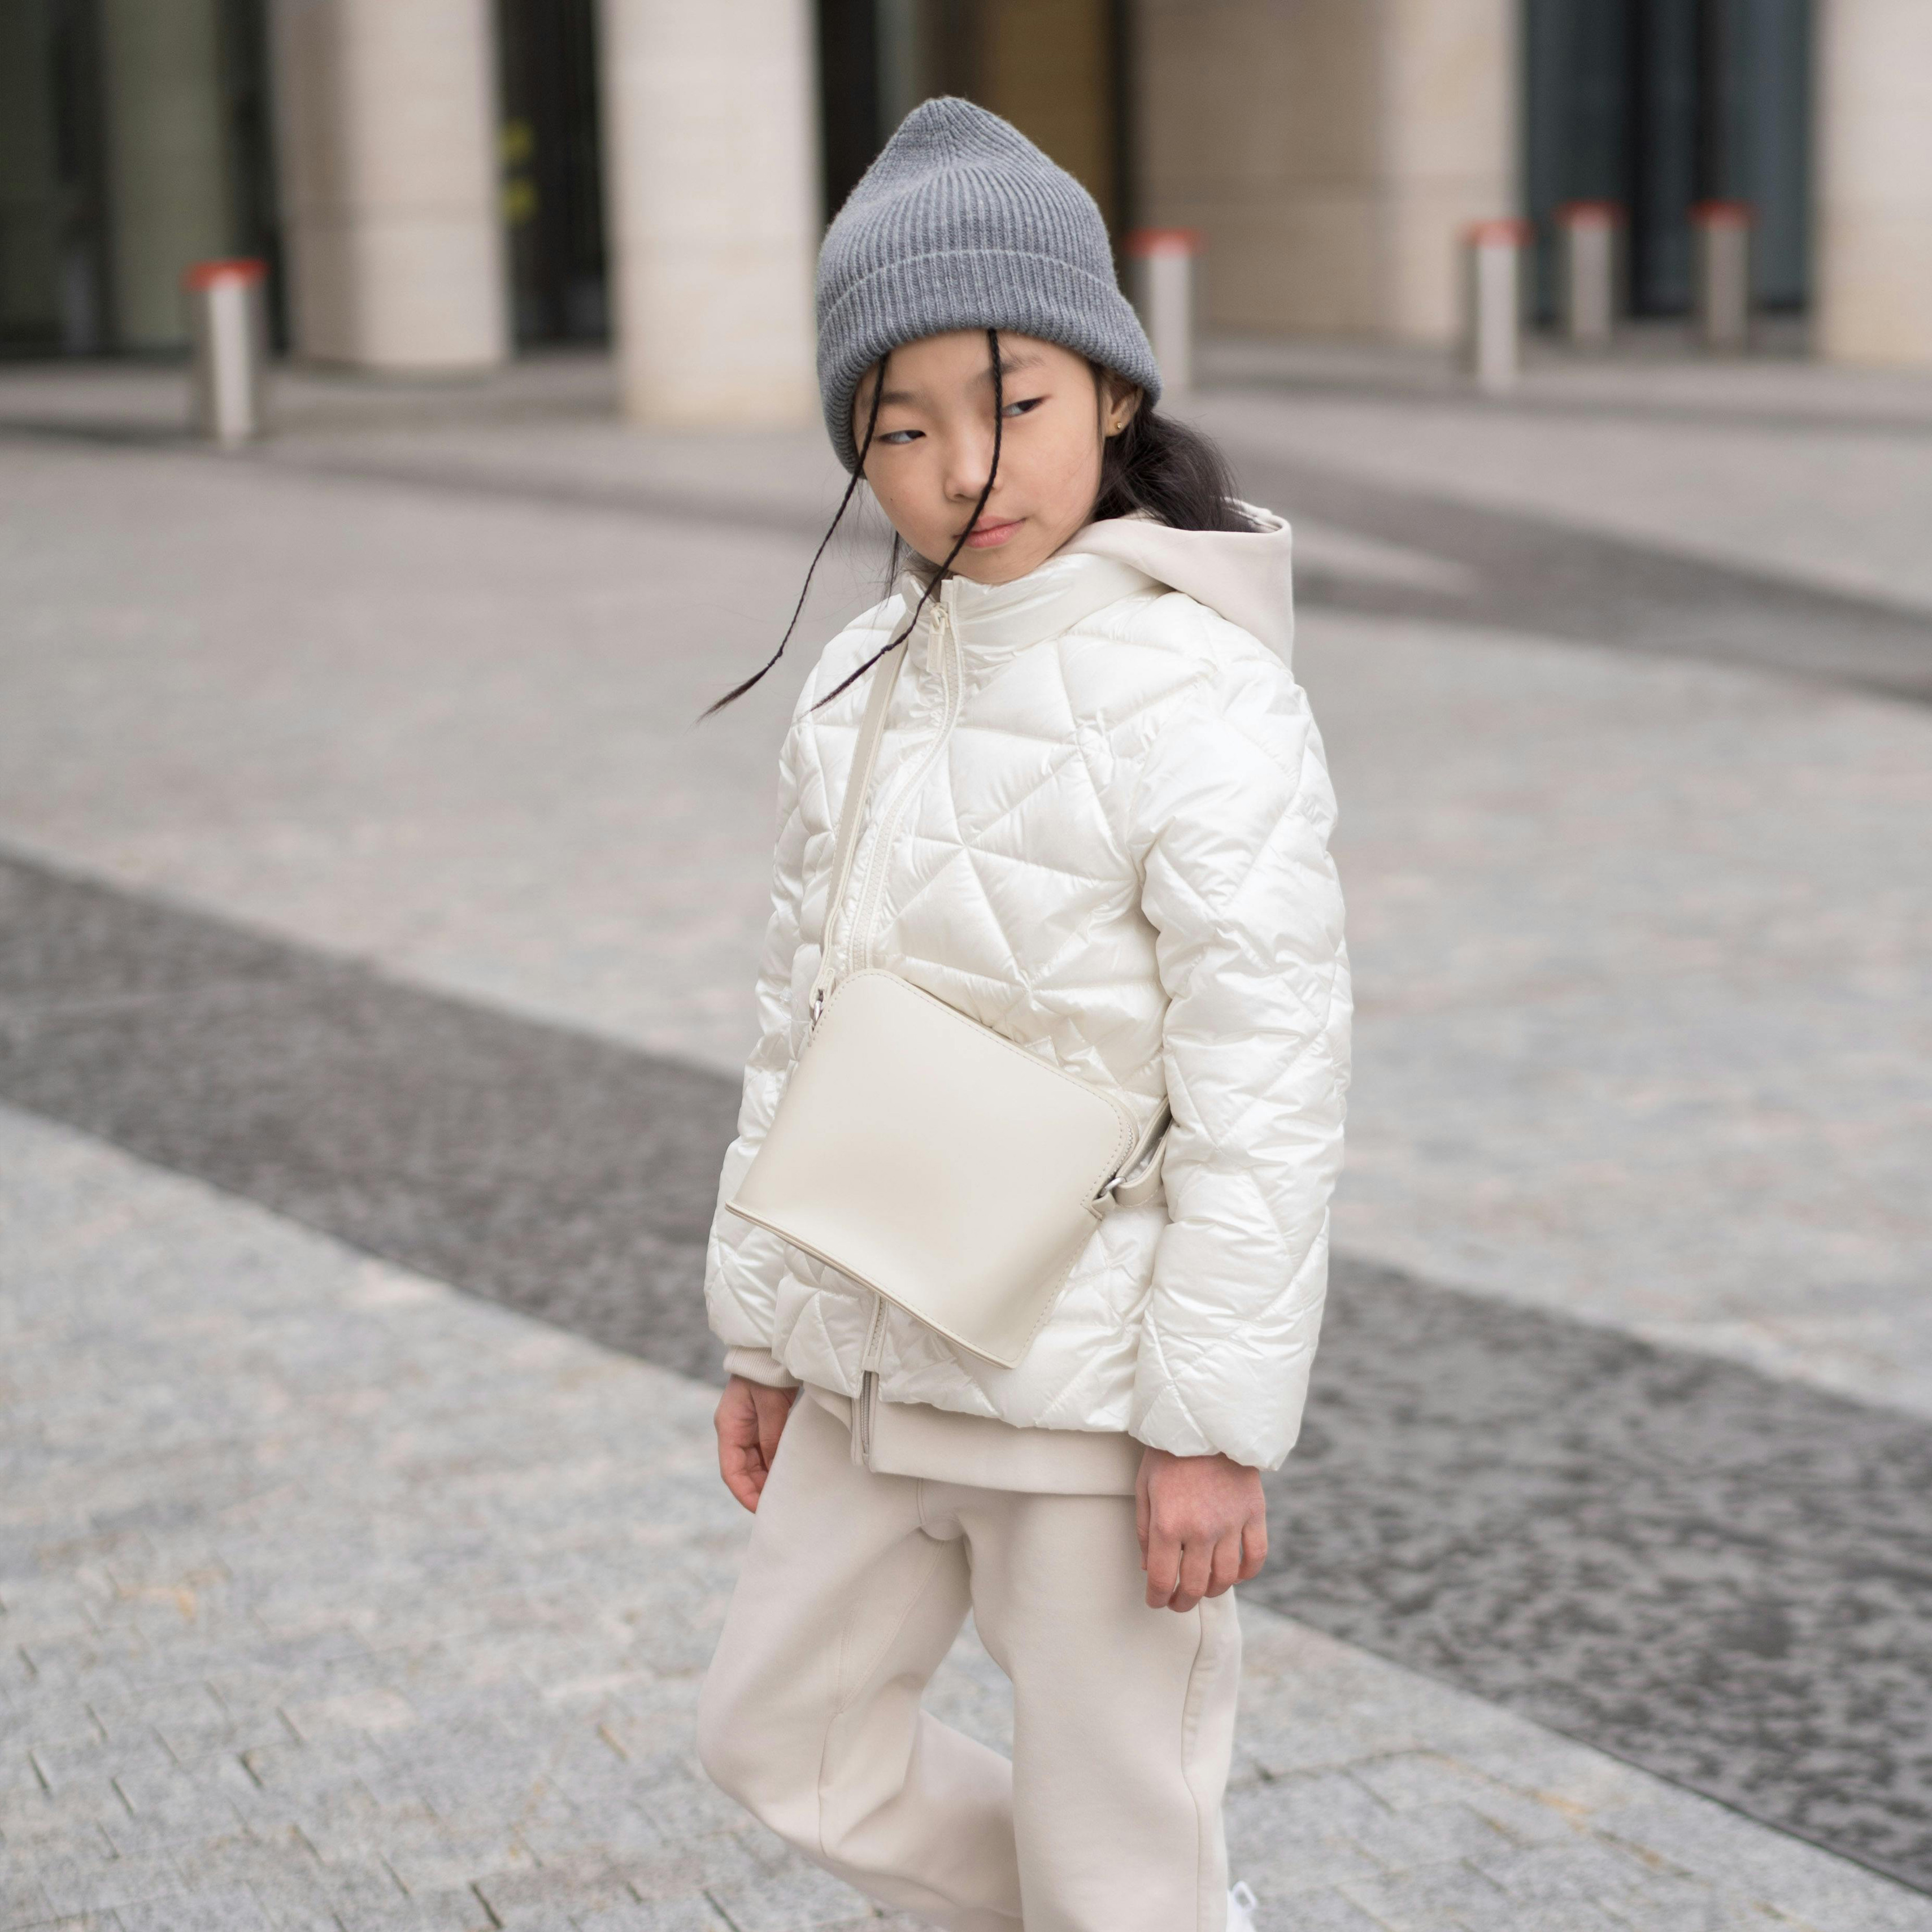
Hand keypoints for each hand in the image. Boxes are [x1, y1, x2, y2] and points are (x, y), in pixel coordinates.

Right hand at [714, 1374, 798, 1512]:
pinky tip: (789, 1472)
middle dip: (759, 1490)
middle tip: (781, 1504)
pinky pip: (765, 1451)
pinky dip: (774, 1464)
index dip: (745, 1493)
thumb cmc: (767, 1371)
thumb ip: (771, 1437)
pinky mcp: (761, 1423)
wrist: (771, 1347)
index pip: (731, 1471)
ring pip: (755, 1463)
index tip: (762, 1510)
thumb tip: (775, 1468)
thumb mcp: (770, 1405)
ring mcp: (747, 1427)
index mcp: (729, 1427)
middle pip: (743, 1471)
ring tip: (787, 1492)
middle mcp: (734, 1430)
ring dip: (768, 1478)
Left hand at [1136, 1447, 1267, 1611]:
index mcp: (1167, 1524)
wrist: (1204, 1420)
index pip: (1161, 1579)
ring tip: (1202, 1589)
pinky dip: (1247, 1573)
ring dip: (1212, 1591)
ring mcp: (1230, 1523)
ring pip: (1225, 1578)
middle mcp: (1200, 1530)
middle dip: (1182, 1602)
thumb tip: (1148, 1568)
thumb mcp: (1143, 1488)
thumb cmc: (1167, 1453)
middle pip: (1193, 1586)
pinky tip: (1235, 1575)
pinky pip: (1255, 1557)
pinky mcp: (1253, 1513)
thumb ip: (1144, 1531)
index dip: (1157, 1598)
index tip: (1155, 1602)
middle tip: (1177, 1603)